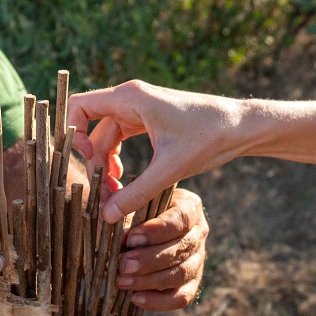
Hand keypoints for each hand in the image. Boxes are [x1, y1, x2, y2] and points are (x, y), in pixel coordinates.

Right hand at [67, 81, 249, 221]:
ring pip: (106, 138)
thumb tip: (106, 216)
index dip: (73, 135)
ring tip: (115, 193)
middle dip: (94, 161)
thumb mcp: (169, 170)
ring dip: (106, 164)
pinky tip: (125, 181)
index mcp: (130, 98)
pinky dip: (118, 160)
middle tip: (104, 193)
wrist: (242, 127)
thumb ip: (135, 193)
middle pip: (92, 129)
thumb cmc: (208, 138)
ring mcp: (139, 109)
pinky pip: (120, 139)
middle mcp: (130, 99)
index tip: (87, 163)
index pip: (79, 107)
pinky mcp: (149, 121)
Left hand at [117, 188, 206, 309]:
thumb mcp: (128, 199)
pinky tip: (135, 298)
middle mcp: (198, 233)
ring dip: (149, 280)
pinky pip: (181, 297)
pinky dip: (158, 301)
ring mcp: (196, 260)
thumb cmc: (134, 210)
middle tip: (122, 265)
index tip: (131, 238)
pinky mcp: (190, 283)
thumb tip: (106, 203)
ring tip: (122, 281)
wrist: (140, 232)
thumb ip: (118, 200)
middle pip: (180, 249)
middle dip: (149, 259)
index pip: (180, 219)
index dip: (156, 231)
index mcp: (188, 207)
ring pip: (180, 274)